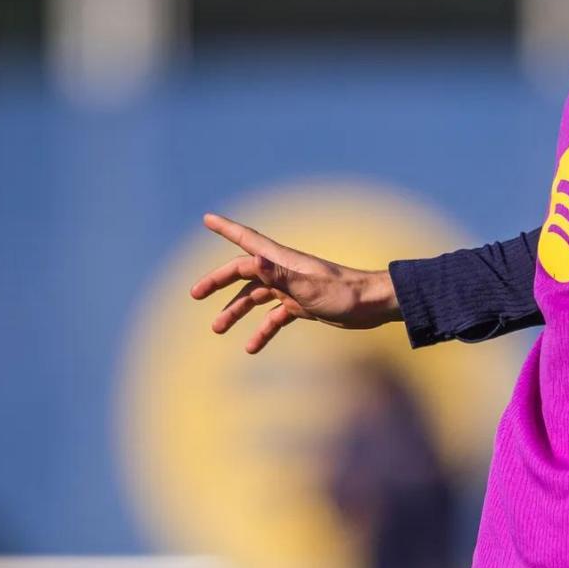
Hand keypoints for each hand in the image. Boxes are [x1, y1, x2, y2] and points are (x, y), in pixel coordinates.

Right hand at [189, 213, 399, 352]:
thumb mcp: (309, 288)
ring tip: (217, 329)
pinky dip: (262, 330)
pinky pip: (275, 317)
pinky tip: (252, 349)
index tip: (207, 218)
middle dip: (218, 282)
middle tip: (195, 295)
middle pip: (243, 272)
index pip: (248, 240)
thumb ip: (279, 275)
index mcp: (283, 261)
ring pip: (256, 297)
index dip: (226, 228)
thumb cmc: (345, 295)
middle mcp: (284, 271)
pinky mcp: (302, 306)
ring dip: (236, 311)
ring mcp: (292, 288)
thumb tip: (252, 259)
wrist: (373, 306)